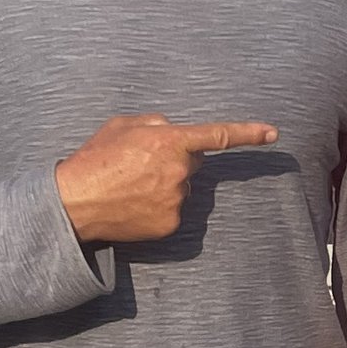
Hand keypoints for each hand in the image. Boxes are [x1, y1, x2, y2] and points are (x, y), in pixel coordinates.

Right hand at [55, 112, 276, 243]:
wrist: (74, 204)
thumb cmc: (95, 160)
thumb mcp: (122, 125)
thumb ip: (156, 123)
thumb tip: (174, 131)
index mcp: (169, 141)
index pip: (217, 135)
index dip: (248, 133)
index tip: (272, 133)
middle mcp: (179, 172)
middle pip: (192, 162)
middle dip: (175, 159)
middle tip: (139, 164)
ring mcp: (177, 200)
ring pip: (182, 187)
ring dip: (164, 184)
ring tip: (130, 185)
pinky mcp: (171, 224)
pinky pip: (174, 210)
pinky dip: (159, 206)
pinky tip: (134, 203)